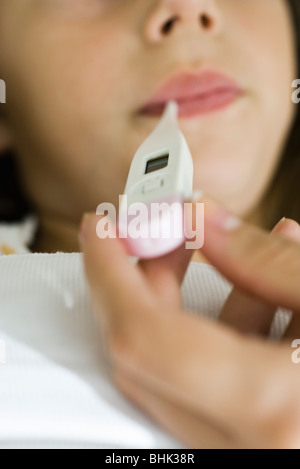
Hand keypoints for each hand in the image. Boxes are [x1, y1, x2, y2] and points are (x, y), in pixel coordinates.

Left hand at [79, 195, 299, 448]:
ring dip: (186, 307)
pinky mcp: (250, 445)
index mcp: (267, 409)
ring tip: (220, 248)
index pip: (142, 335)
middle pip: (145, 357)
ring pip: (175, 376)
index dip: (110, 273)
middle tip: (159, 233)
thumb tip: (207, 222)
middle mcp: (244, 447)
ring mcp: (243, 452)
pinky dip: (221, 338)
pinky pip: (210, 391)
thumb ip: (266, 261)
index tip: (102, 231)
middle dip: (144, 284)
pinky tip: (257, 291)